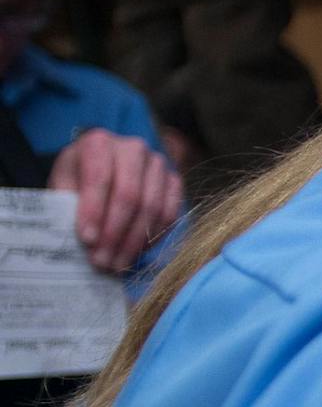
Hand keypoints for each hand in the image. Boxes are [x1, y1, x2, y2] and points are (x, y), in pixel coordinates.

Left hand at [48, 128, 183, 272]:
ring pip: (152, 207)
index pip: (99, 178)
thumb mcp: (63, 185)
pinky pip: (169, 213)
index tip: (87, 241)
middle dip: (115, 233)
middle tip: (103, 261)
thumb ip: (69, 206)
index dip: (94, 211)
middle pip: (130, 195)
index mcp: (98, 142)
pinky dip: (153, 237)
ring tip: (116, 264)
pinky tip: (136, 252)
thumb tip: (86, 241)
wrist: (101, 168)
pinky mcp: (174, 180)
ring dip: (133, 241)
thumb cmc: (77, 178)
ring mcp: (158, 163)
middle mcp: (133, 148)